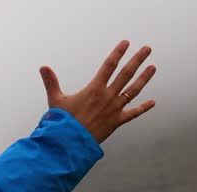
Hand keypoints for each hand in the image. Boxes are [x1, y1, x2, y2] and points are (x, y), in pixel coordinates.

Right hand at [40, 41, 155, 143]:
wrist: (70, 143)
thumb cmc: (61, 122)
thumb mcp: (56, 100)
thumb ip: (51, 82)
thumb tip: (43, 67)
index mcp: (94, 89)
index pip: (109, 66)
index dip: (118, 53)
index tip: (126, 43)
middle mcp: (107, 96)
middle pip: (126, 74)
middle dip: (137, 60)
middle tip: (147, 49)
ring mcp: (114, 109)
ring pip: (133, 90)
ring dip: (144, 78)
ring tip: (153, 67)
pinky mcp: (116, 122)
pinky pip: (133, 113)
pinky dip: (143, 108)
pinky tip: (152, 102)